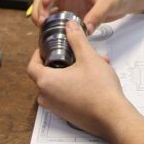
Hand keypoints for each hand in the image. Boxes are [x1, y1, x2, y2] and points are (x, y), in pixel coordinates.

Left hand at [27, 20, 132, 137]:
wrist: (112, 117)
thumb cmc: (99, 88)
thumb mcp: (88, 57)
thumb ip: (76, 39)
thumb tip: (70, 26)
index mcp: (46, 81)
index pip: (32, 65)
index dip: (38, 54)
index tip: (48, 47)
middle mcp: (46, 97)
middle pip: (45, 75)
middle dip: (60, 62)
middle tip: (73, 53)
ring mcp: (56, 109)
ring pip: (58, 85)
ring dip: (70, 73)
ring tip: (91, 64)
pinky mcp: (67, 115)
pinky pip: (65, 96)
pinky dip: (74, 86)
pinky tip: (93, 79)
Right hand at [29, 0, 131, 31]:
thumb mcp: (110, 1)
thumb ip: (97, 14)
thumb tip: (85, 29)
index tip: (47, 1)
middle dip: (41, 6)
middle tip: (43, 21)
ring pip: (47, 5)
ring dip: (42, 15)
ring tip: (43, 27)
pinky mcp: (70, 11)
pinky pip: (56, 17)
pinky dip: (51, 24)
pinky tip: (50, 32)